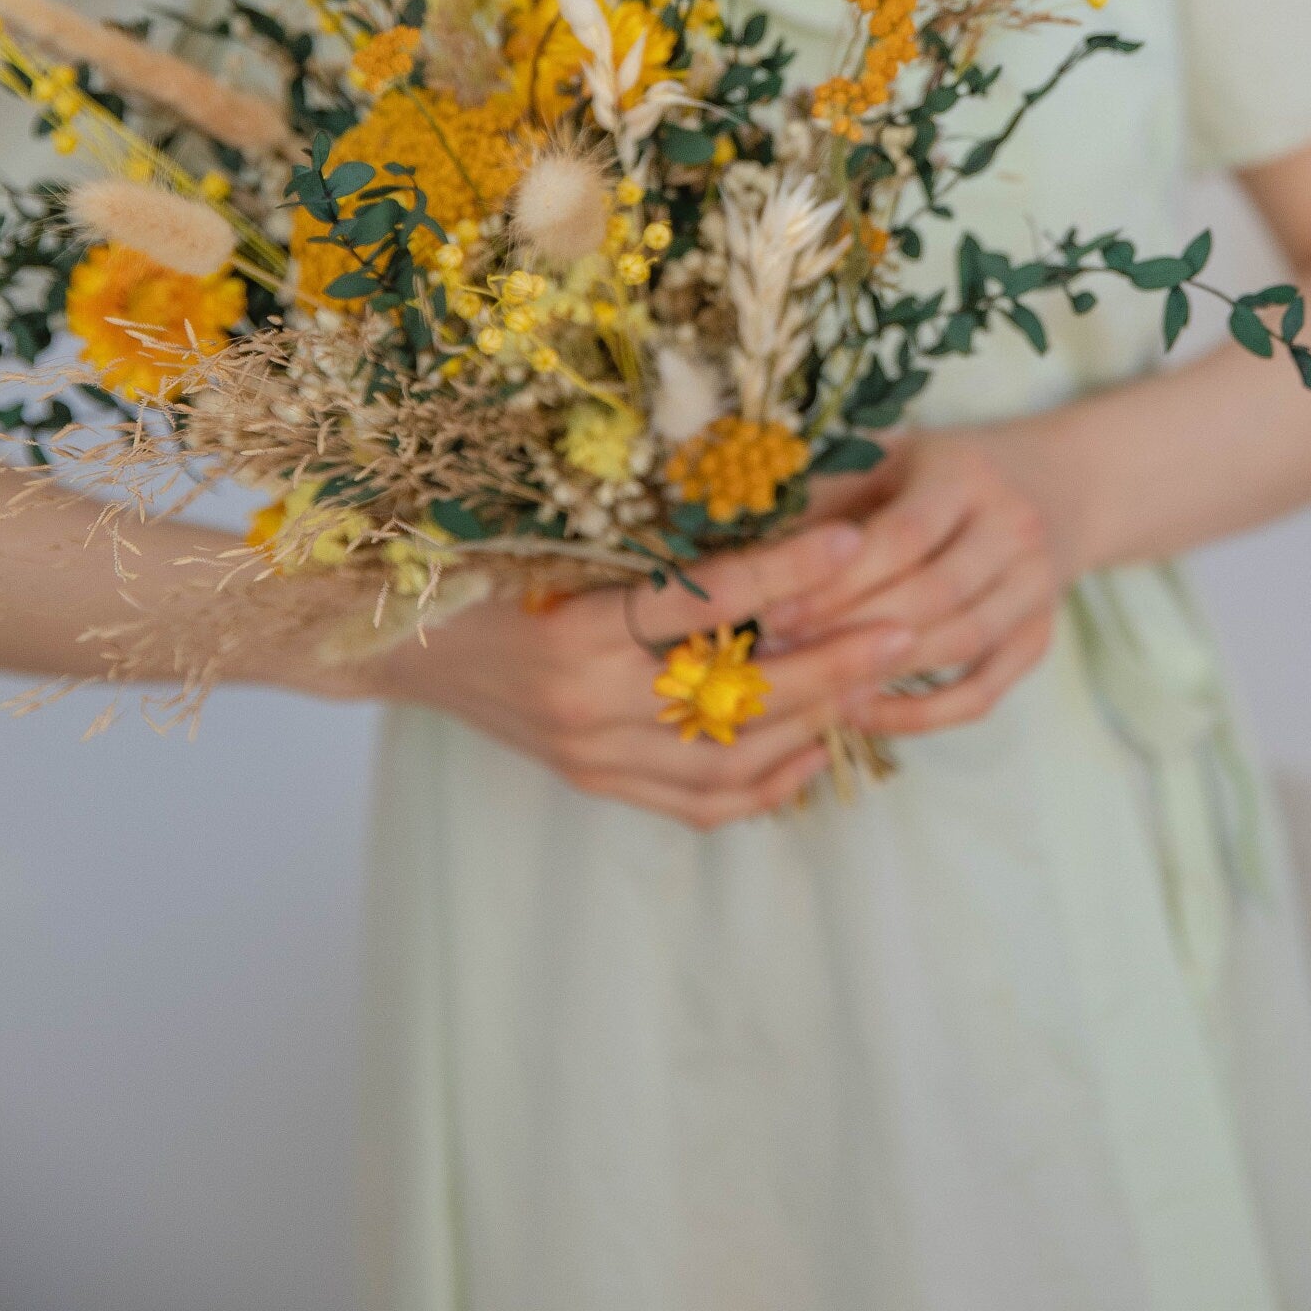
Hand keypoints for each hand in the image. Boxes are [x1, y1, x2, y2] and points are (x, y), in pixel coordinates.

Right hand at [327, 521, 914, 827]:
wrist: (405, 640)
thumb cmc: (488, 565)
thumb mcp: (563, 540)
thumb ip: (657, 546)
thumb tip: (775, 509)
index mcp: (574, 627)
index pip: (702, 600)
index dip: (786, 572)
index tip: (856, 539)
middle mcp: (584, 703)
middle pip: (734, 693)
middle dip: (832, 660)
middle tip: (905, 628)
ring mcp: (592, 755)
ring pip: (731, 756)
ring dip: (814, 721)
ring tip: (876, 681)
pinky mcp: (597, 782)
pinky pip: (701, 801)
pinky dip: (767, 779)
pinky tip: (817, 746)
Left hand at [763, 423, 1075, 738]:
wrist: (1060, 483)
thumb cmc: (944, 470)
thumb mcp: (890, 456)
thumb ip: (829, 496)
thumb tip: (749, 549)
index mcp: (966, 474)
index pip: (902, 536)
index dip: (838, 580)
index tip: (774, 611)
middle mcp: (1014, 528)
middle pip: (930, 595)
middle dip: (849, 631)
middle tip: (782, 656)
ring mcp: (1036, 587)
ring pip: (958, 645)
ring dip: (881, 675)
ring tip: (812, 688)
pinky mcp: (1040, 638)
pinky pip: (983, 692)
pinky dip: (924, 714)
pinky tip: (864, 712)